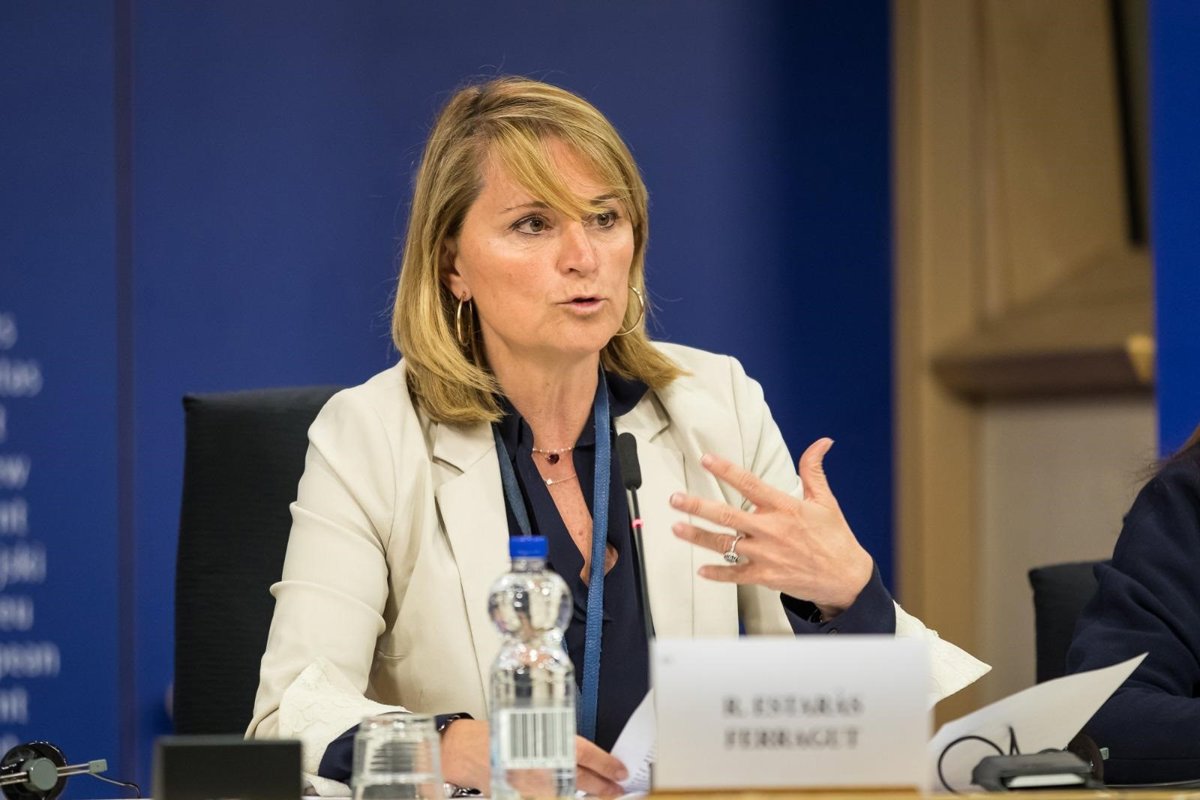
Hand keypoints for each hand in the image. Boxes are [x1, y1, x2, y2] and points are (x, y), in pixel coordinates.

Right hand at [441, 719, 627, 795]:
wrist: (465, 752)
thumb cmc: (494, 734)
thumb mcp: (527, 725)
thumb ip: (552, 738)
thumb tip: (578, 752)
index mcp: (542, 743)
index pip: (583, 754)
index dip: (606, 764)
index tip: (621, 770)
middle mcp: (539, 767)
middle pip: (579, 779)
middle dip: (602, 786)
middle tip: (618, 789)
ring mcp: (531, 786)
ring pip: (566, 792)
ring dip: (586, 794)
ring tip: (602, 793)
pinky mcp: (521, 796)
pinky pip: (549, 797)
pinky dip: (562, 796)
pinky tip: (571, 796)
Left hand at [669, 438, 873, 618]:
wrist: (846, 578)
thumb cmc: (835, 537)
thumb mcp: (826, 500)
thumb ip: (814, 470)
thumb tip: (822, 442)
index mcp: (784, 507)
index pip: (749, 484)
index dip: (726, 470)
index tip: (705, 459)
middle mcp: (771, 530)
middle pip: (727, 515)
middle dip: (697, 506)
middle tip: (675, 499)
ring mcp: (766, 554)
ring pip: (725, 544)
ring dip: (698, 536)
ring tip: (676, 528)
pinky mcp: (766, 576)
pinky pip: (735, 575)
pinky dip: (718, 574)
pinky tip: (701, 569)